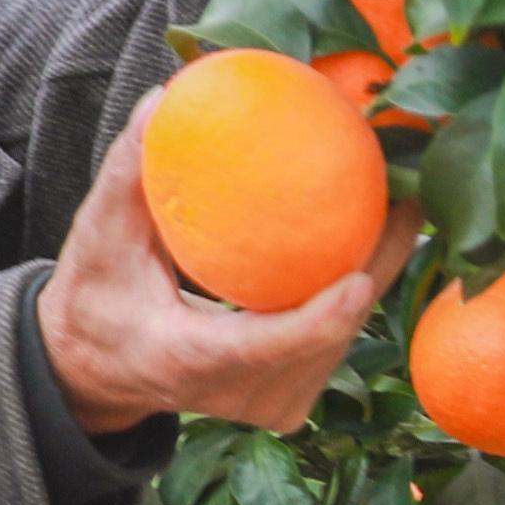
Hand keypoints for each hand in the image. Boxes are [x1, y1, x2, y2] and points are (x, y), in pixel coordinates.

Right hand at [45, 143, 404, 437]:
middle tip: (408, 192)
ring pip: (342, 342)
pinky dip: (357, 293)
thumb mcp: (98, 236)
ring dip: (378, 274)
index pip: (263, 346)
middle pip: (326, 339)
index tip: (356, 279)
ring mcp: (267, 405)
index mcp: (188, 358)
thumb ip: (129, 173)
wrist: (97, 368)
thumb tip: (164, 99)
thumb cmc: (96, 296)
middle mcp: (237, 394)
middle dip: (376, 269)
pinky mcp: (287, 403)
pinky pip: (337, 345)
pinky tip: (380, 232)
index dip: (317, 321)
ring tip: (406, 202)